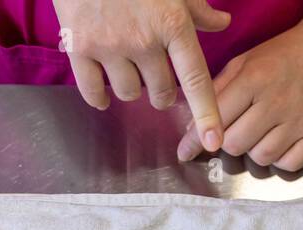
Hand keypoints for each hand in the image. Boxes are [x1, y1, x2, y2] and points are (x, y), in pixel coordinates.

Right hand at [53, 0, 229, 152]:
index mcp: (172, 24)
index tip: (214, 142)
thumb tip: (222, 24)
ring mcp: (110, 46)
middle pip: (161, 93)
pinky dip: (100, 98)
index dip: (207, 113)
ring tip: (127, 70)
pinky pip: (93, 92)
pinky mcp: (80, 47)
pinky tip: (104, 95)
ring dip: (132, 89)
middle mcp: (144, 40)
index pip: (195, 79)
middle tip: (157, 77)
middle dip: (162, 92)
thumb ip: (197, 9)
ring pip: (129, 94)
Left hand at [176, 20, 302, 170]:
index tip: (185, 152)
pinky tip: (281, 143)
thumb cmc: (285, 54)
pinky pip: (289, 164)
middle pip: (235, 145)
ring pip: (261, 158)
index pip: (215, 120)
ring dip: (255, 152)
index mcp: (253, 79)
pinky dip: (281, 160)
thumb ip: (219, 91)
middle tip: (238, 132)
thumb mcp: (246, 61)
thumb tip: (194, 125)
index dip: (196, 139)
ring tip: (262, 135)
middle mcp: (275, 101)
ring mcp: (299, 119)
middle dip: (230, 143)